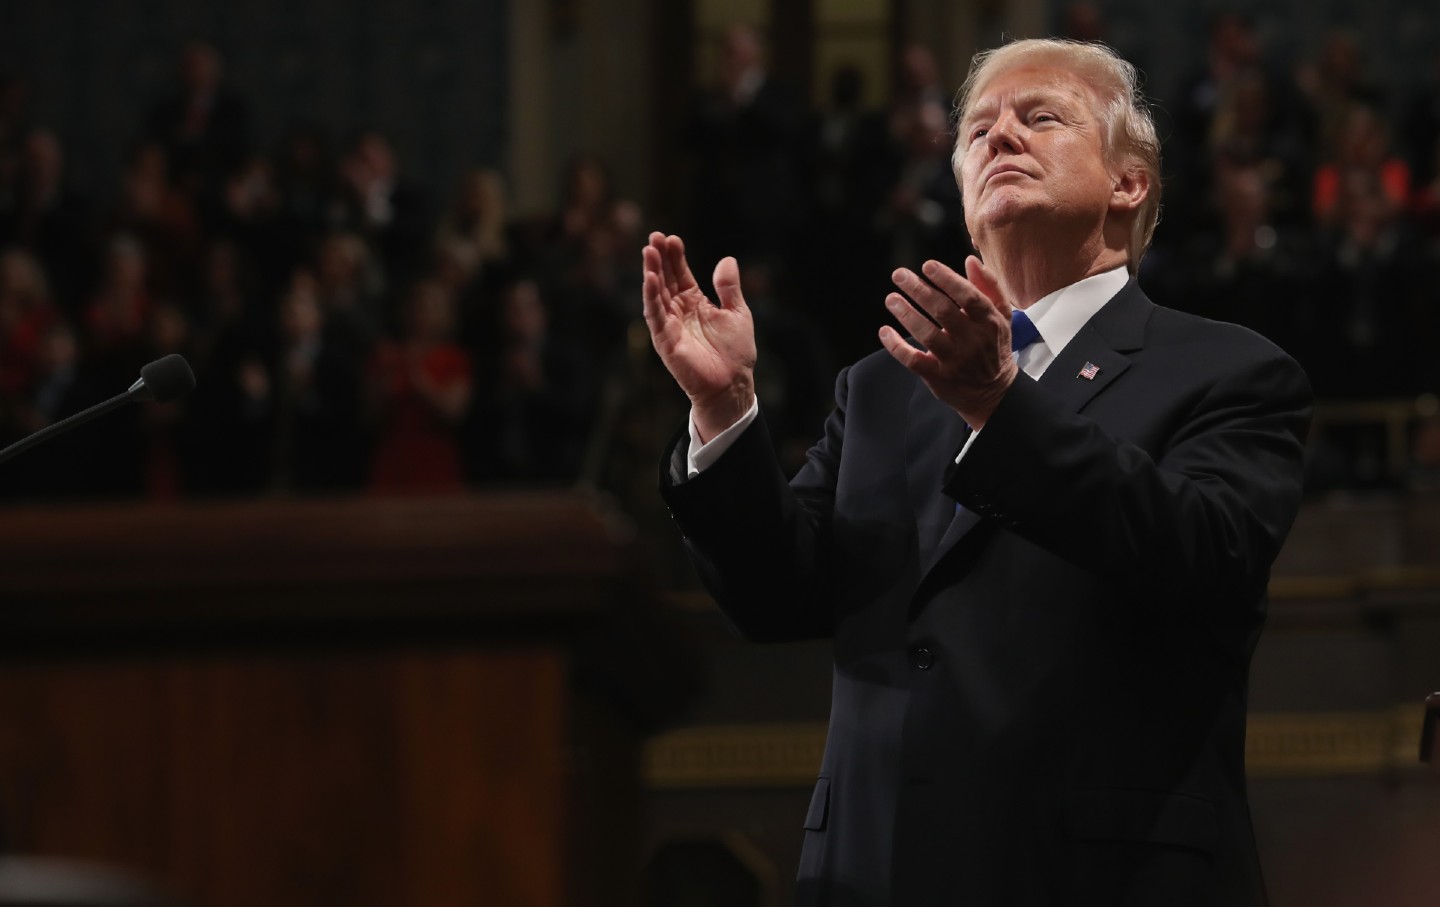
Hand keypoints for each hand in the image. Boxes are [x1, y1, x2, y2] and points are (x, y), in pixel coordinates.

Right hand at [641, 232, 756, 442]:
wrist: (733, 384)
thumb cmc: (736, 353)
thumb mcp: (737, 312)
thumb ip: (729, 287)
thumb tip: (727, 259)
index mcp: (695, 304)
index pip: (681, 275)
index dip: (676, 257)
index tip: (672, 238)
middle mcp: (679, 312)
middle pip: (666, 280)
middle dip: (659, 258)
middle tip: (654, 237)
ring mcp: (670, 325)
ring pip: (657, 294)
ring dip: (652, 272)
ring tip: (649, 250)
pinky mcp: (665, 340)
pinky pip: (655, 315)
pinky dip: (651, 296)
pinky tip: (650, 278)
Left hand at [878, 255, 1016, 429]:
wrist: (994, 393)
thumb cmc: (993, 346)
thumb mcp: (1002, 316)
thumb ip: (989, 286)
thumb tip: (970, 260)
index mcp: (989, 322)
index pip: (968, 296)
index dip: (947, 279)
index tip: (927, 265)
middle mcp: (972, 341)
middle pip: (943, 311)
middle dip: (919, 290)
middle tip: (899, 275)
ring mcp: (955, 361)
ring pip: (927, 334)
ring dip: (906, 314)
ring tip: (891, 299)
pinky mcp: (938, 377)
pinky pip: (913, 360)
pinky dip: (897, 346)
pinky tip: (885, 331)